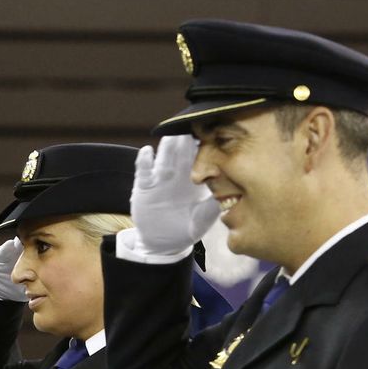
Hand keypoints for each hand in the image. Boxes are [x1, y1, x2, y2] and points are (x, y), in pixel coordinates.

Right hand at [121, 136, 221, 258]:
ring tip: (172, 135)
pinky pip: (143, 171)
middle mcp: (176, 174)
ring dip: (167, 146)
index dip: (205, 146)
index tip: (213, 134)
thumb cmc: (185, 230)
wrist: (162, 243)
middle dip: (186, 139)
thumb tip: (224, 199)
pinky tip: (147, 152)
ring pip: (163, 157)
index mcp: (193, 179)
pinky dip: (144, 161)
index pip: (199, 158)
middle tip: (193, 125)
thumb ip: (209, 210)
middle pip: (181, 152)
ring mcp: (159, 179)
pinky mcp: (144, 187)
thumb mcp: (199, 222)